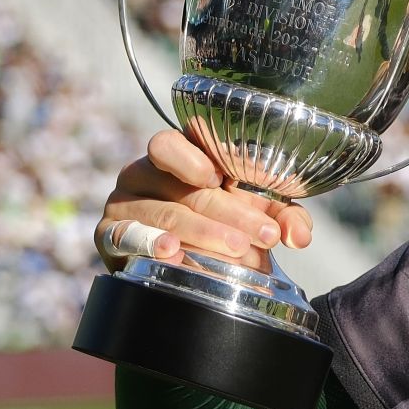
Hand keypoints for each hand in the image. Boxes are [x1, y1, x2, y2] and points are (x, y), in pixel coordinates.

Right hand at [95, 130, 312, 273]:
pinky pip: (126, 237)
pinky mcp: (109, 234)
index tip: (218, 177)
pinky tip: (172, 252)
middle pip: (183, 190)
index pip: (169, 143)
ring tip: (237, 251)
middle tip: (263, 236)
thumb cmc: (222, 224)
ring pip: (165, 215)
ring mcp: (124, 204)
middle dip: (230, 214)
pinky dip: (150, 244)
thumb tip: (299, 236)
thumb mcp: (256, 215)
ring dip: (204, 234)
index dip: (189, 157)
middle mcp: (144, 174)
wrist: (185, 264)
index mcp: (177, 157)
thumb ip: (282, 218)